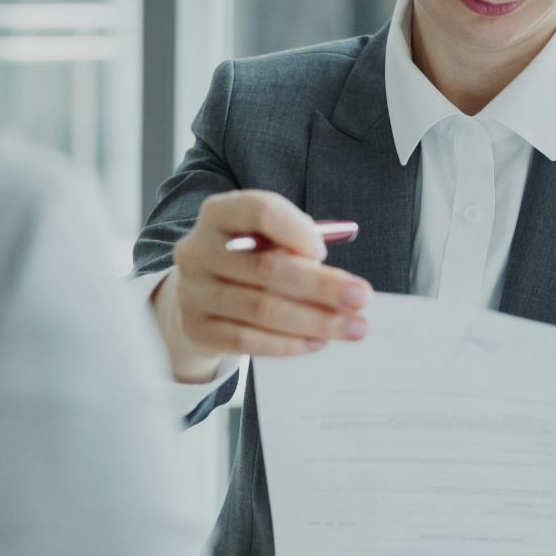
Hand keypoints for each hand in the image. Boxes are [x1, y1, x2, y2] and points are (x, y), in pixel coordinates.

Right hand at [152, 191, 371, 381]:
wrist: (198, 296)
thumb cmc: (246, 260)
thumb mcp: (264, 239)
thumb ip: (295, 245)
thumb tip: (343, 282)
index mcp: (219, 214)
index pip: (259, 211)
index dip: (297, 231)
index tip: (324, 253)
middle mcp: (198, 250)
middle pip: (268, 268)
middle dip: (323, 286)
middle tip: (361, 299)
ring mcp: (194, 291)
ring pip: (263, 310)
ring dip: (315, 321)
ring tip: (352, 327)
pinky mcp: (197, 329)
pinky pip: (248, 341)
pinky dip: (288, 344)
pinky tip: (317, 341)